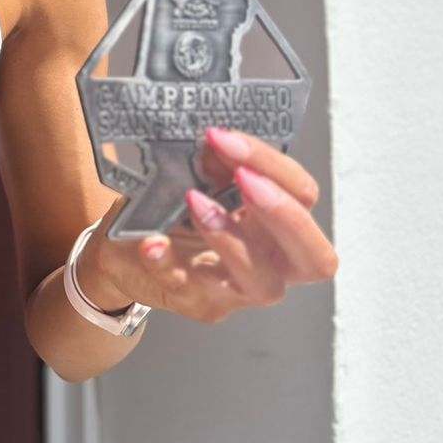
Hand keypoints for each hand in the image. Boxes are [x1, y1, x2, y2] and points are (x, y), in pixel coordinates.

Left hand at [79, 128, 337, 323]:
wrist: (127, 246)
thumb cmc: (175, 209)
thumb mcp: (198, 178)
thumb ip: (214, 164)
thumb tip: (216, 143)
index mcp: (279, 224)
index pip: (303, 196)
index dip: (274, 166)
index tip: (227, 140)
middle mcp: (272, 264)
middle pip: (316, 257)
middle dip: (284, 214)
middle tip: (243, 178)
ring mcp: (236, 291)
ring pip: (261, 283)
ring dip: (231, 237)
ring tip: (194, 201)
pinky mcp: (194, 301)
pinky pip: (185, 286)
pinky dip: (168, 262)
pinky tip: (152, 243)